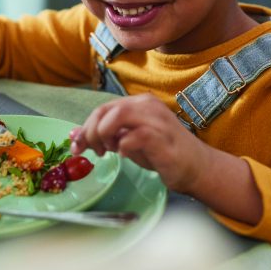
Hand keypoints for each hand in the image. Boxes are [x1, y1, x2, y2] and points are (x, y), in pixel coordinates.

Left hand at [69, 94, 210, 192]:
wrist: (195, 166)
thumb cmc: (161, 153)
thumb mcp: (128, 141)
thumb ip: (106, 136)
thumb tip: (76, 135)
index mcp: (138, 103)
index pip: (102, 109)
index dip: (85, 127)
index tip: (76, 147)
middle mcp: (147, 105)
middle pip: (105, 110)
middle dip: (90, 133)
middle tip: (92, 152)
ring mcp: (156, 119)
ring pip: (117, 116)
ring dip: (104, 135)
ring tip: (108, 151)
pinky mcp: (162, 137)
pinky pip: (133, 136)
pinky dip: (123, 147)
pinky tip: (125, 155)